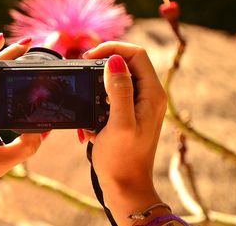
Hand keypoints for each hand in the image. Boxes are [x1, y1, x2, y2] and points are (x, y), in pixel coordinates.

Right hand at [81, 42, 168, 224]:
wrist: (125, 186)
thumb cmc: (122, 159)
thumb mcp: (120, 124)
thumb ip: (120, 91)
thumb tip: (115, 60)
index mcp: (152, 93)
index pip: (136, 54)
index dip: (113, 49)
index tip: (89, 57)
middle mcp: (149, 95)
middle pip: (127, 62)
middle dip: (103, 62)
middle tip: (83, 71)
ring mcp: (139, 104)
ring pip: (118, 77)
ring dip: (98, 82)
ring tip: (86, 96)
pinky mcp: (128, 113)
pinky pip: (113, 94)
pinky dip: (98, 98)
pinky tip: (91, 116)